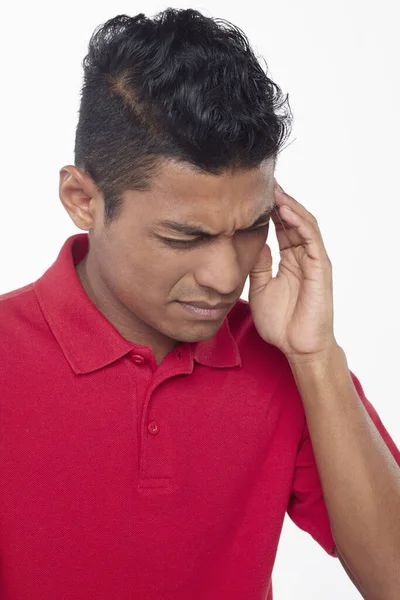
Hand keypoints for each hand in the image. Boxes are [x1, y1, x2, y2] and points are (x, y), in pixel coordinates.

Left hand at [248, 181, 337, 362]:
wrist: (297, 348)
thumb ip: (258, 265)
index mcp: (288, 260)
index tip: (250, 193)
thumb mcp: (260, 288)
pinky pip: (311, 238)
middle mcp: (302, 256)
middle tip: (261, 180)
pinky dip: (299, 222)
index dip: (267, 209)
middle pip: (291, 219)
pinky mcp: (320, 267)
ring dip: (288, 205)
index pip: (279, 226)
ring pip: (303, 223)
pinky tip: (286, 210)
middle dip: (277, 199)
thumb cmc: (281, 323)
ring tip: (272, 188)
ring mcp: (312, 260)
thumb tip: (251, 243)